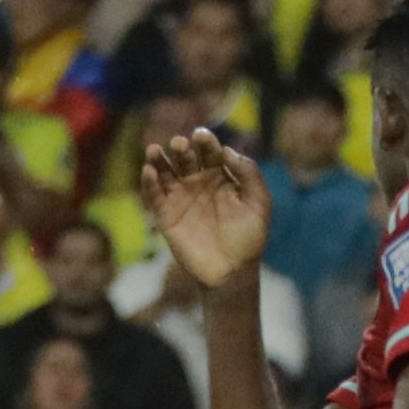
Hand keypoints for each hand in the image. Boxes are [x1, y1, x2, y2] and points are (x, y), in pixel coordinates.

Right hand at [141, 128, 270, 290]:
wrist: (232, 271)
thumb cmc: (249, 237)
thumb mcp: (259, 203)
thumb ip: (249, 173)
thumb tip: (228, 150)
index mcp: (220, 176)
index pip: (210, 152)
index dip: (205, 141)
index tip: (201, 136)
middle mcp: (198, 182)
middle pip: (185, 157)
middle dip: (181, 148)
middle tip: (179, 144)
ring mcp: (180, 198)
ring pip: (165, 172)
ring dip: (159, 159)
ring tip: (155, 150)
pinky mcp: (166, 215)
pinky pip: (154, 195)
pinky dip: (149, 182)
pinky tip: (149, 171)